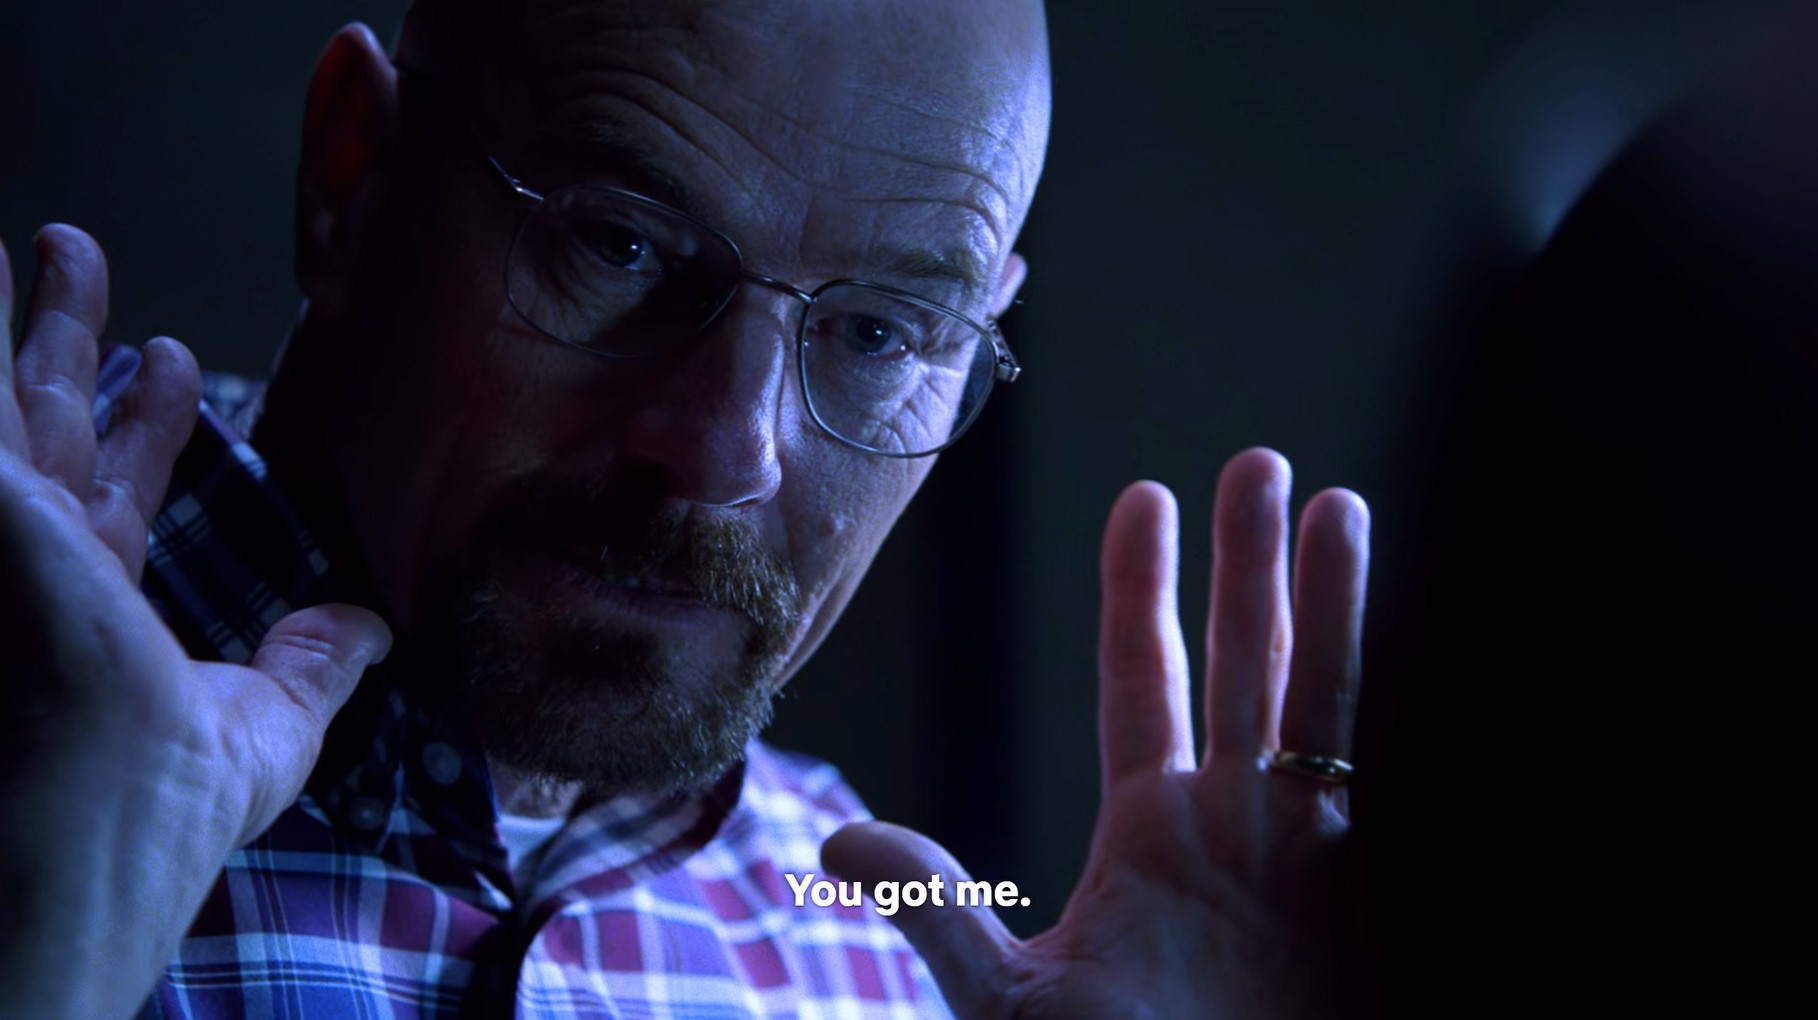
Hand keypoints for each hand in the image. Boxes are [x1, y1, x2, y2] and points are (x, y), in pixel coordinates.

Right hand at [0, 226, 391, 1019]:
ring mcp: (2, 534)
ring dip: (8, 313)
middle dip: (63, 337)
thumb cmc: (161, 813)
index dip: (142, 420)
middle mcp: (29, 560)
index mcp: (89, 602)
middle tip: (70, 250)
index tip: (175, 360)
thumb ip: (313, 668)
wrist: (100, 832)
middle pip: (44, 420)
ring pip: (0, 397)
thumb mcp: (267, 728)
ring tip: (32, 236)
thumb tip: (374, 630)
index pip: (112, 486)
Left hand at [824, 449, 1367, 1017]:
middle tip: (1258, 461)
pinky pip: (1391, 778)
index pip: (1142, 679)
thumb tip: (838, 832)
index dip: (1141, 588)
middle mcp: (1235, 825)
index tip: (1143, 496)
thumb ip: (939, 913)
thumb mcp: (1012, 1007)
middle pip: (1243, 662)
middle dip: (1251, 563)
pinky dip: (1411, 702)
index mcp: (1151, 833)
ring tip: (1342, 503)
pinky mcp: (1370, 890)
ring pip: (1324, 697)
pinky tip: (1434, 624)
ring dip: (1334, 601)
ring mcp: (1311, 854)